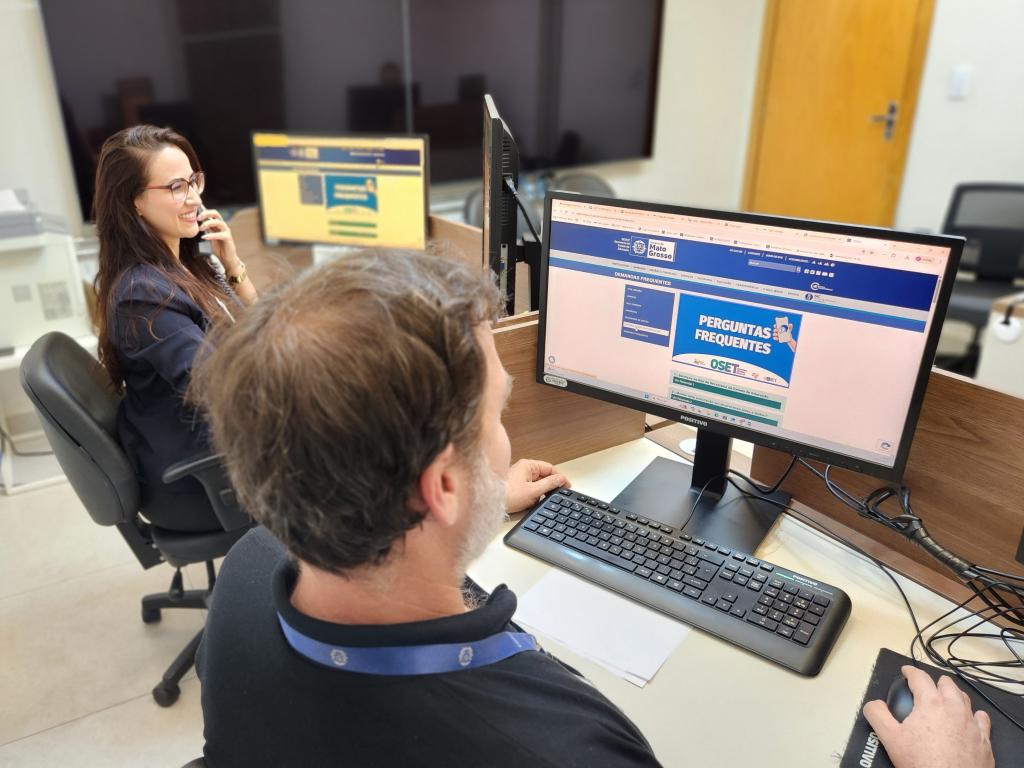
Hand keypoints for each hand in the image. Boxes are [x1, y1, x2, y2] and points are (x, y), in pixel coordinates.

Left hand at [198, 209, 239, 272]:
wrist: (226, 258)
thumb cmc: (217, 248)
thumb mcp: (207, 237)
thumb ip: (203, 231)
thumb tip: (191, 226)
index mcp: (216, 224)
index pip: (211, 213)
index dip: (203, 211)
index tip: (194, 214)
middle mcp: (222, 226)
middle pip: (216, 214)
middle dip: (206, 214)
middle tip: (197, 218)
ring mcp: (226, 231)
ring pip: (218, 222)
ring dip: (208, 224)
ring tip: (200, 228)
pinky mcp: (228, 238)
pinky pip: (220, 234)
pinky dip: (211, 235)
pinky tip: (205, 237)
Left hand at [505, 459, 569, 513]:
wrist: (492, 504)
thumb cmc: (508, 495)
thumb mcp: (534, 491)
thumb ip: (549, 484)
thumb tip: (561, 479)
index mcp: (528, 465)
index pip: (550, 468)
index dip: (560, 478)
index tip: (567, 486)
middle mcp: (524, 469)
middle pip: (544, 475)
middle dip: (551, 485)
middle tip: (559, 494)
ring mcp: (520, 477)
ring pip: (538, 483)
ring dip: (543, 491)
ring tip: (545, 499)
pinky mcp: (517, 486)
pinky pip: (531, 488)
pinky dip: (535, 494)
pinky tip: (535, 502)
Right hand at [771, 325, 796, 352]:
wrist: (789, 338)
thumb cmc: (788, 332)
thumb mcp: (790, 328)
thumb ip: (790, 326)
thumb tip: (790, 324)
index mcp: (778, 328)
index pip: (775, 326)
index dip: (775, 325)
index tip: (775, 325)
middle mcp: (777, 331)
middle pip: (774, 330)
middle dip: (775, 330)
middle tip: (777, 330)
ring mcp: (777, 335)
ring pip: (774, 334)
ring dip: (774, 334)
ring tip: (777, 334)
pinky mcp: (777, 339)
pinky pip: (775, 338)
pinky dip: (775, 338)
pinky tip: (776, 338)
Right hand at [863, 666, 993, 767]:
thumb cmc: (922, 763)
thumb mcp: (890, 738)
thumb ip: (878, 714)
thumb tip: (873, 704)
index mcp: (931, 703)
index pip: (919, 677)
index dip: (910, 672)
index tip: (906, 672)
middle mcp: (954, 708)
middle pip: (946, 684)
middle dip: (935, 682)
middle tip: (926, 686)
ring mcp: (971, 724)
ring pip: (965, 698)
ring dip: (954, 695)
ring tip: (947, 699)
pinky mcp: (984, 740)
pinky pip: (982, 720)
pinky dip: (975, 715)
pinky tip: (971, 719)